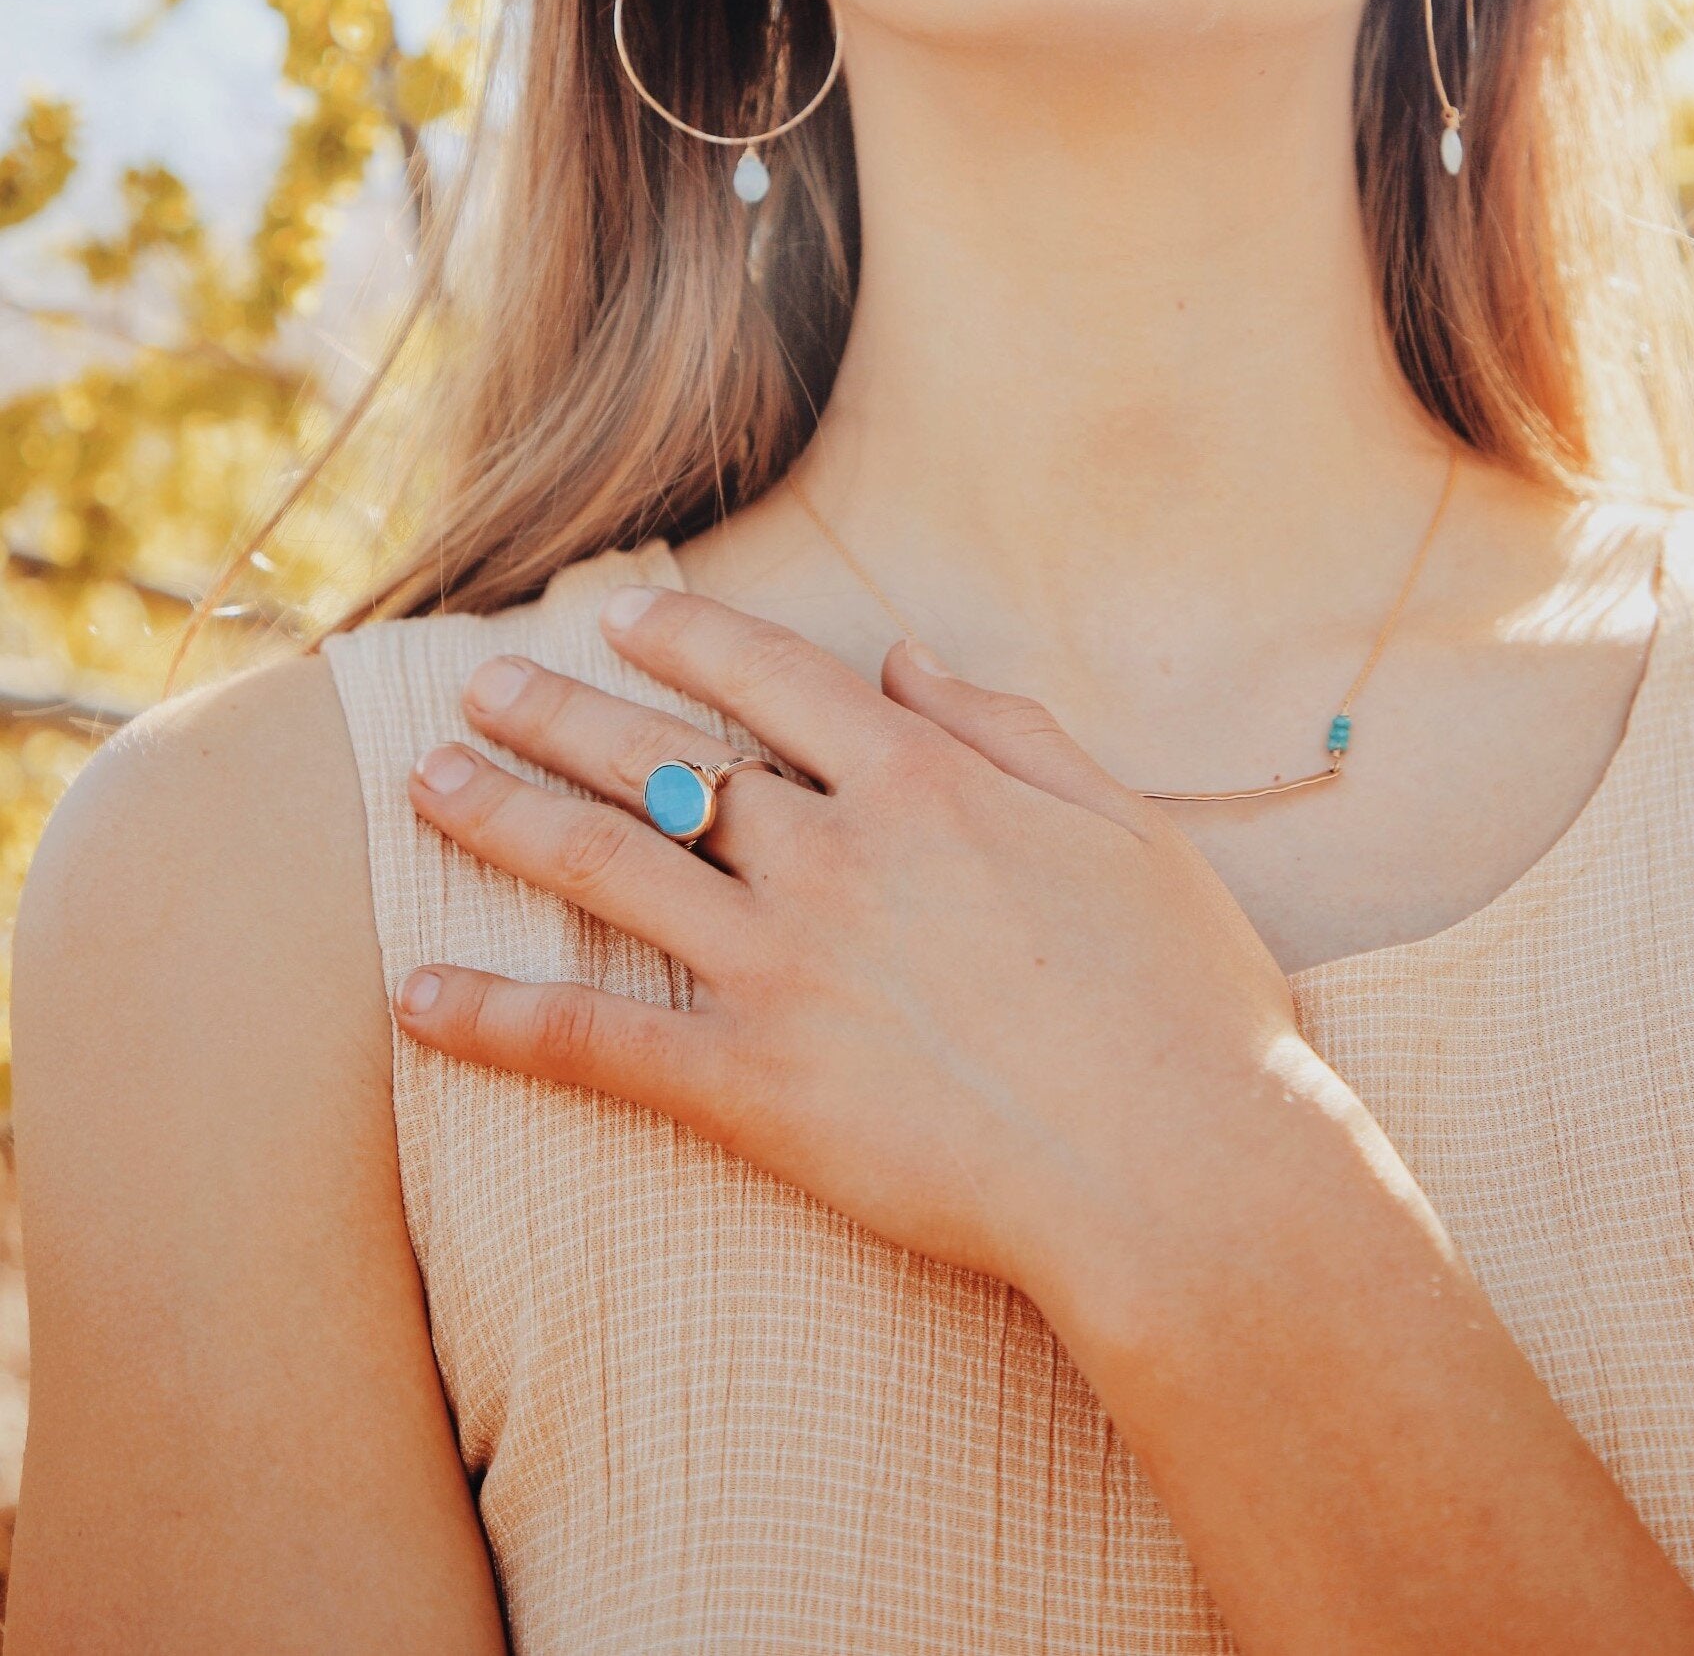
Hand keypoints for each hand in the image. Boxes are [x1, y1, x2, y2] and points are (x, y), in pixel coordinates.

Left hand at [396, 584, 1312, 1315]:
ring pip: (607, 869)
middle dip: (556, 714)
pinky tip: (416, 1004)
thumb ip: (1009, 731)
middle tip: (477, 687)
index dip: (684, 639)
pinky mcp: (753, 1089)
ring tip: (428, 786)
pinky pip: (597, 1043)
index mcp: (924, 782)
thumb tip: (905, 662)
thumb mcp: (1124, 827)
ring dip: (503, 821)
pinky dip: (498, 1021)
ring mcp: (783, 968)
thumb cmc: (1183, 1000)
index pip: (768, 680)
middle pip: (661, 760)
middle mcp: (833, 854)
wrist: (1181, 1168)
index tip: (621, 618)